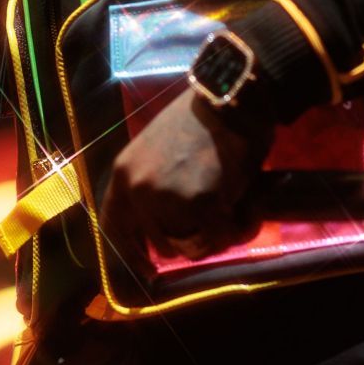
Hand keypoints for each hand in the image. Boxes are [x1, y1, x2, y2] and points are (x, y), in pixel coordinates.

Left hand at [98, 86, 275, 263]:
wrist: (228, 96)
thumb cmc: (198, 120)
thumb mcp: (156, 150)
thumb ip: (151, 184)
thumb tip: (161, 223)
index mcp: (124, 173)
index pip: (114, 226)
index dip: (131, 252)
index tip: (148, 268)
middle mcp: (138, 189)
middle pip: (161, 243)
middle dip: (190, 240)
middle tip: (214, 223)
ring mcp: (167, 198)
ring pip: (193, 245)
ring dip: (216, 235)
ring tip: (233, 208)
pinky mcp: (201, 203)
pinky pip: (221, 238)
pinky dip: (239, 228)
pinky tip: (248, 206)